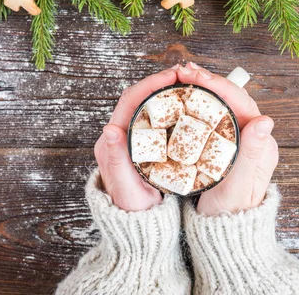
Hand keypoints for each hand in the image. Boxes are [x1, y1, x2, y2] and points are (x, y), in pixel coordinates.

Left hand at [94, 65, 178, 210]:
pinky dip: (169, 106)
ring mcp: (129, 138)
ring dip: (165, 91)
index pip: (130, 101)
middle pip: (138, 97)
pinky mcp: (140, 143)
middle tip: (186, 75)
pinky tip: (185, 104)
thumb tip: (110, 129)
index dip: (151, 84)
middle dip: (160, 82)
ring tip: (188, 84)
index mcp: (112, 141)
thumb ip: (115, 160)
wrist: (135, 224)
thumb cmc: (133, 209)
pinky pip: (154, 117)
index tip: (174, 75)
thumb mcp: (126, 187)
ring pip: (146, 105)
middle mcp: (117, 135)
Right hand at [177, 62, 278, 215]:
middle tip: (183, 71)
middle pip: (232, 99)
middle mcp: (253, 138)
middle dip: (208, 81)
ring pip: (222, 105)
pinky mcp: (225, 144)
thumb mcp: (239, 187)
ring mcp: (239, 140)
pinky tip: (184, 97)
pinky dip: (199, 103)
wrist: (225, 231)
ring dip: (203, 89)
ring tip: (181, 78)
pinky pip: (214, 116)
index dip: (217, 85)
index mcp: (262, 144)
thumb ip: (252, 155)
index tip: (194, 75)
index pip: (241, 103)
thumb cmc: (231, 214)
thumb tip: (266, 120)